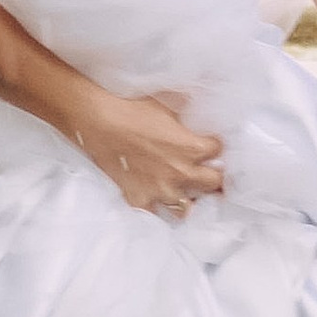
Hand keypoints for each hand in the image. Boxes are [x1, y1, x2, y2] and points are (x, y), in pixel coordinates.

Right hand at [74, 87, 225, 216]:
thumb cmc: (130, 107)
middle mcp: (182, 173)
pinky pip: (155, 214)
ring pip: (188, 208)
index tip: (210, 145)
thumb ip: (186, 111)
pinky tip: (156, 201)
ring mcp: (160, 190)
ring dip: (189, 198)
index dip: (215, 146)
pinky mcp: (139, 199)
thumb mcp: (166, 102)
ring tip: (185, 192)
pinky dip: (157, 208)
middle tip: (209, 172)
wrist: (97, 121)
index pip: (219, 150)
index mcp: (192, 147)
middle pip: (214, 183)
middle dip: (214, 177)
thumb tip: (195, 104)